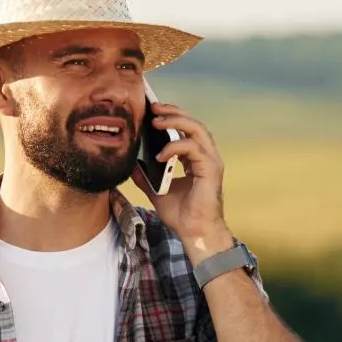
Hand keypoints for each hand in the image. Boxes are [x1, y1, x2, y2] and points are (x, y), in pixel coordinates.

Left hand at [131, 102, 235, 261]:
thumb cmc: (182, 216)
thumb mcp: (157, 192)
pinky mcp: (211, 169)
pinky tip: (160, 154)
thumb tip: (131, 165)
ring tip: (156, 121)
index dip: (171, 118)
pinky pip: (193, 148)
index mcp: (197, 159)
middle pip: (193, 123)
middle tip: (153, 108)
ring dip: (176, 121)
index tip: (152, 112)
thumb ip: (146, 177)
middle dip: (173, 112)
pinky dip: (175, 147)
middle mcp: (206, 157)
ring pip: (197, 129)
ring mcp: (211, 162)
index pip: (186, 130)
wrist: (195, 234)